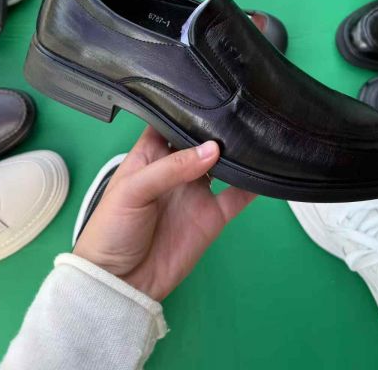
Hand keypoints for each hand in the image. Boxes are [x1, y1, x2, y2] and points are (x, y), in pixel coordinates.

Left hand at [73, 125, 255, 300]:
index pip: (171, 123)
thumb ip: (171, 167)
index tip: (209, 93)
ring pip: (223, 164)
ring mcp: (196, 192)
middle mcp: (176, 169)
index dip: (187, 109)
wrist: (121, 284)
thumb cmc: (112, 229)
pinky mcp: (212, 216)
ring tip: (254, 133)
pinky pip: (237, 196)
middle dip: (218, 127)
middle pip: (201, 141)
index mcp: (151, 155)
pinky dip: (253, 184)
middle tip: (239, 110)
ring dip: (237, 152)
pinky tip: (266, 169)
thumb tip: (212, 150)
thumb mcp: (132, 190)